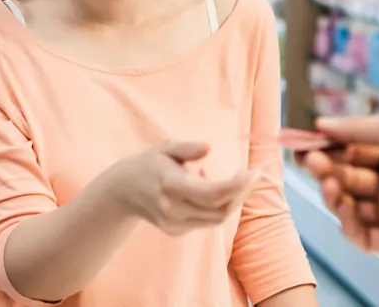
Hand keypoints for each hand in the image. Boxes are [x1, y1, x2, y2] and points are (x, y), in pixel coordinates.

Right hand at [112, 142, 259, 235]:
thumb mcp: (165, 148)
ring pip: (216, 218)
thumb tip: (208, 147)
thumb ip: (187, 148)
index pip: (213, 194)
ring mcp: (174, 224)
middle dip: (242, 193)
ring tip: (228, 178)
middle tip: (253, 174)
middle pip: (220, 209)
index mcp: (171, 186)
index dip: (239, 186)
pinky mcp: (176, 231)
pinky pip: (206, 220)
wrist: (121, 192)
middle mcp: (173, 209)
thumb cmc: (148, 164)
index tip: (256, 172)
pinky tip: (205, 187)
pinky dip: (216, 205)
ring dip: (231, 200)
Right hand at [299, 115, 378, 261]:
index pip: (351, 152)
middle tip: (309, 160)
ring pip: (350, 207)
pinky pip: (362, 237)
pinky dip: (348, 223)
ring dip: (334, 194)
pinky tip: (344, 206)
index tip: (301, 143)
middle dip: (326, 169)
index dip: (325, 149)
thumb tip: (320, 124)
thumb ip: (355, 128)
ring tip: (331, 183)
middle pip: (347, 178)